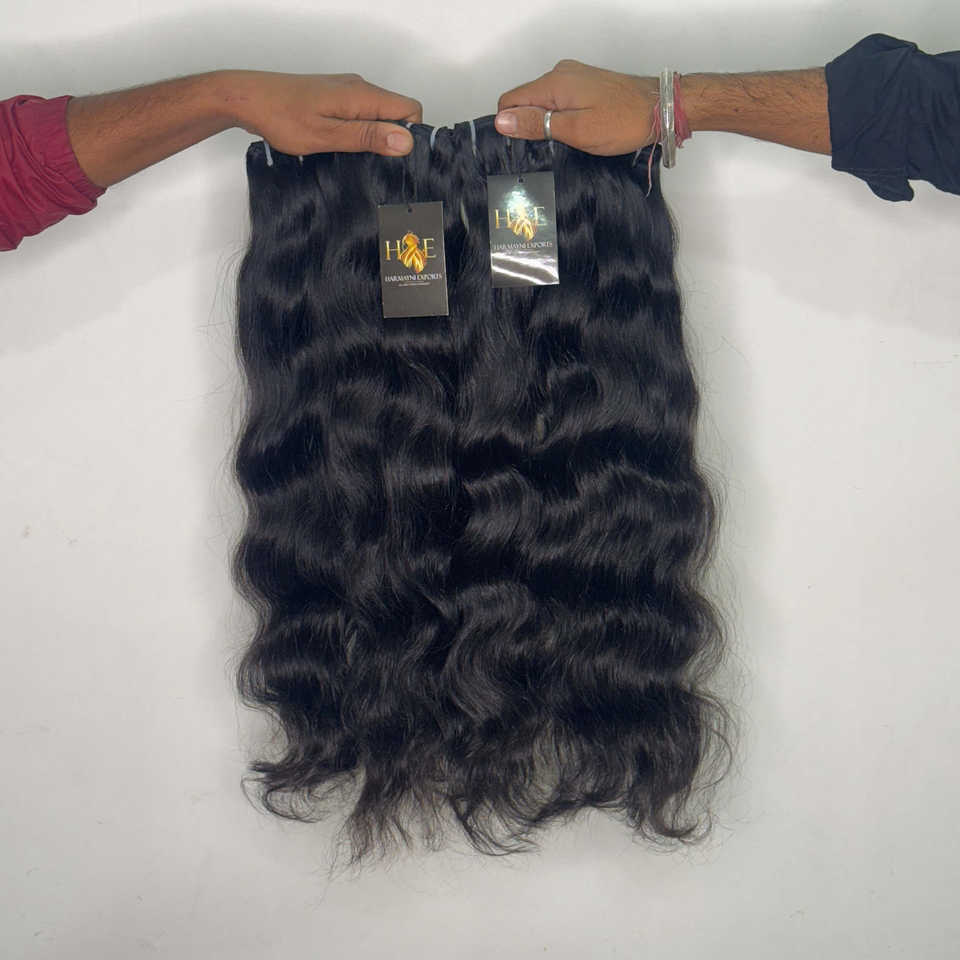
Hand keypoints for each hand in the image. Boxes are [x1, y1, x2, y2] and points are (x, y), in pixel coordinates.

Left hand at [227, 71, 422, 156]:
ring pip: (378, 114)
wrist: (248, 99)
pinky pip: (361, 114)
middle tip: (369, 162)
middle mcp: (358, 87)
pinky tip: (341, 145)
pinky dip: (358, 131)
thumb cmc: (281, 116)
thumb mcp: (327, 135)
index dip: (409, 136)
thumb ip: (367, 137)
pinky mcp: (335, 96)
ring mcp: (346, 90)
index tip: (394, 158)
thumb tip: (405, 141)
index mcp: (362, 95)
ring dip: (373, 137)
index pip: (410, 109)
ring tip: (351, 155)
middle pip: (396, 112)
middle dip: (392, 139)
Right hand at [495, 60, 658, 154]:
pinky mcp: (585, 84)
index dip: (511, 126)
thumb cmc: (623, 122)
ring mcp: (574, 77)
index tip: (525, 146)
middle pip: (526, 101)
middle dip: (531, 126)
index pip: (510, 101)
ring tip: (569, 141)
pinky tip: (577, 131)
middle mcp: (561, 74)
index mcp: (554, 83)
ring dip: (548, 123)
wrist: (659, 109)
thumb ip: (537, 124)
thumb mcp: (575, 130)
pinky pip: (560, 101)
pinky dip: (562, 117)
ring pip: (543, 103)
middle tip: (554, 147)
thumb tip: (503, 120)